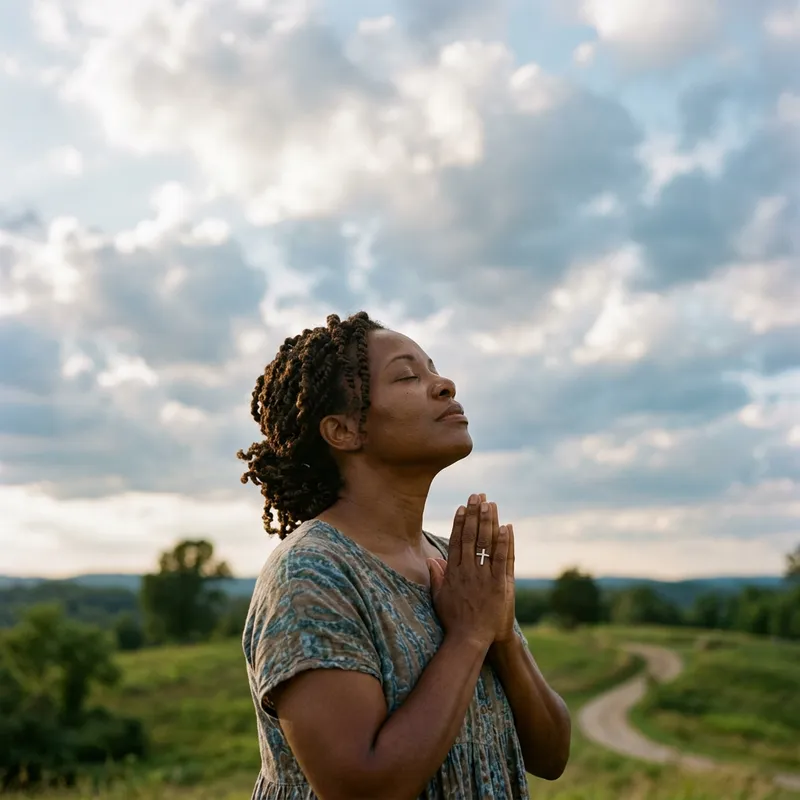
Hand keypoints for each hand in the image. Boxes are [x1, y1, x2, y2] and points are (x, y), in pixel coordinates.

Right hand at [427, 493, 509, 649]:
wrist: (468, 640)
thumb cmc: (453, 621)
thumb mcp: (439, 597)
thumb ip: (437, 576)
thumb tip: (432, 560)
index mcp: (453, 572)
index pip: (456, 541)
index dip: (460, 522)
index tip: (462, 507)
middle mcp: (467, 571)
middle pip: (470, 537)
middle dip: (474, 514)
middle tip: (477, 496)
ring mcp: (483, 577)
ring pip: (485, 544)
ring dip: (488, 522)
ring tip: (490, 503)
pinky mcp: (498, 585)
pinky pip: (502, 560)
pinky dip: (504, 543)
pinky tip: (506, 527)